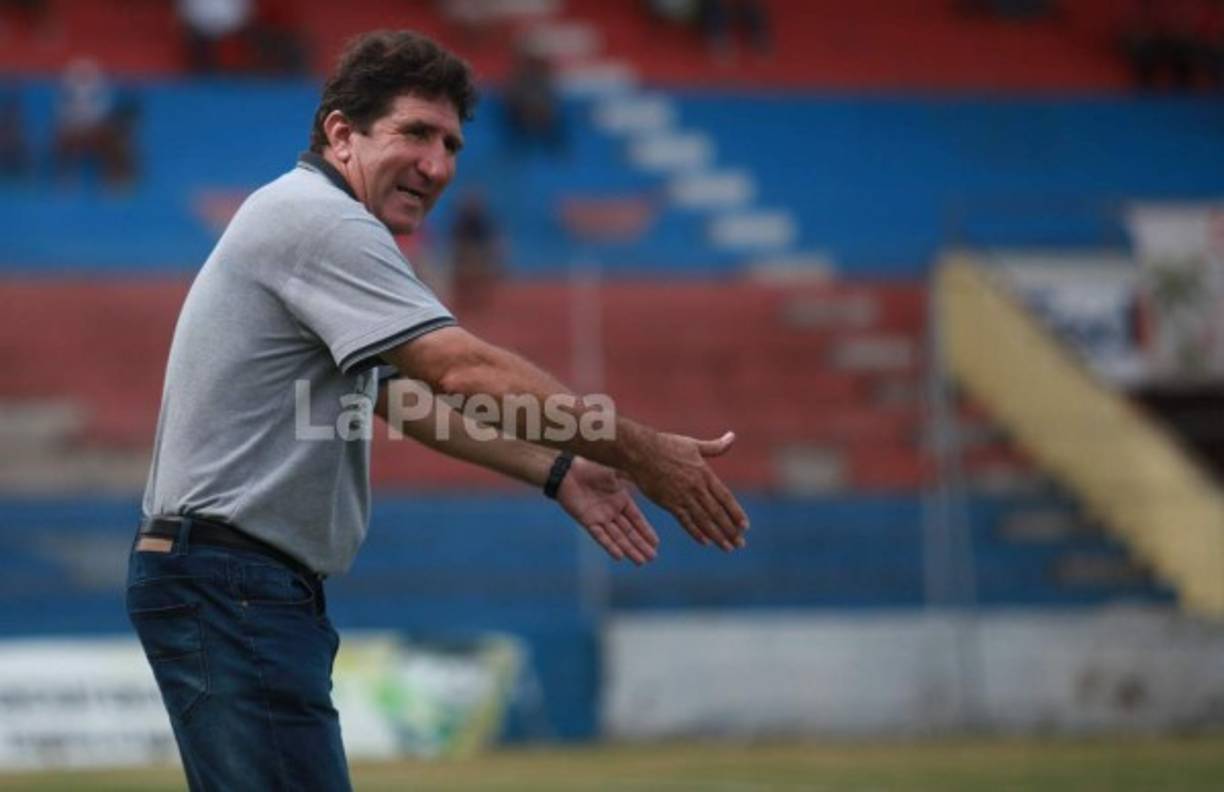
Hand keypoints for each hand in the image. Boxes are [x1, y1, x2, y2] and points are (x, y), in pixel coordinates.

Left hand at [557, 456, 658, 564]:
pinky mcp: (587, 521)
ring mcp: (600, 517)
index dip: (646, 531)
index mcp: (621, 499)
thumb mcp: (614, 470)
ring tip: (641, 562)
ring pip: (618, 537)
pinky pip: (600, 536)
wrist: (568, 471)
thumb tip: (648, 475)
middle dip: (641, 545)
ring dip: (629, 549)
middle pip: (629, 532)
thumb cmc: (591, 467)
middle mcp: (612, 511)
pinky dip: (609, 545)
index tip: (656, 543)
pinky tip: (619, 556)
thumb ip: (630, 477)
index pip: (637, 519)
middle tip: (652, 558)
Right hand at [627, 430, 748, 551]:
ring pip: (703, 520)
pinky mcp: (668, 504)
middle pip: (717, 513)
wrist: (640, 452)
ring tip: (727, 547)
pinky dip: (696, 532)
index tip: (745, 526)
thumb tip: (733, 436)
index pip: (725, 497)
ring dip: (717, 535)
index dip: (736, 513)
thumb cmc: (666, 445)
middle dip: (730, 530)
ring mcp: (682, 497)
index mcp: (704, 474)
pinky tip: (705, 542)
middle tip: (740, 544)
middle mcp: (696, 488)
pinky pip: (685, 521)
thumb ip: (715, 446)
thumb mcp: (693, 444)